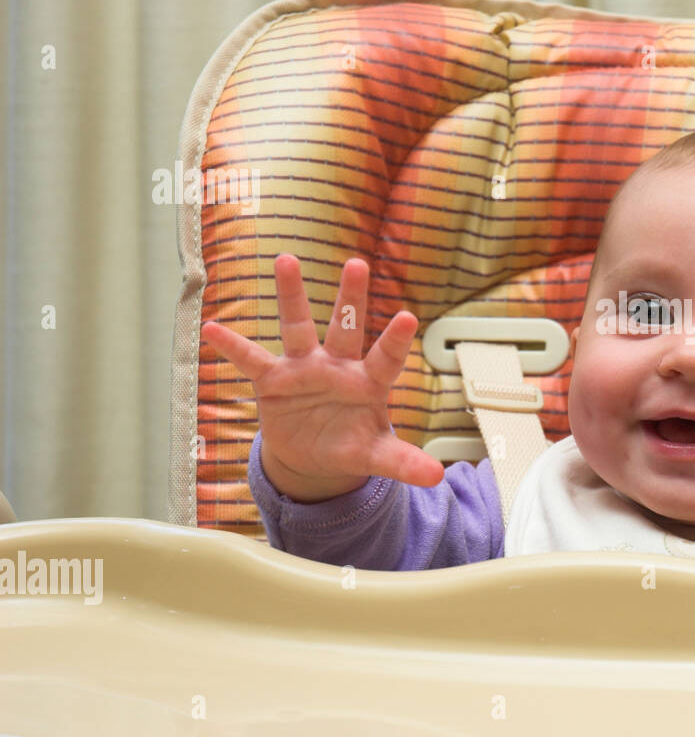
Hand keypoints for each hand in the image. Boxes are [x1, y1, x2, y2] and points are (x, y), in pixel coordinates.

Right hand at [201, 253, 444, 501]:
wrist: (314, 455)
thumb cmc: (352, 444)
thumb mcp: (377, 455)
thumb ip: (404, 462)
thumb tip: (438, 477)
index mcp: (369, 382)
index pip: (386, 358)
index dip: (395, 340)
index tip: (408, 317)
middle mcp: (338, 366)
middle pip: (346, 327)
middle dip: (351, 298)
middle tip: (357, 264)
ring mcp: (305, 368)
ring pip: (298, 327)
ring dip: (292, 295)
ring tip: (286, 260)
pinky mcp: (274, 380)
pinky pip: (251, 360)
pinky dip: (232, 346)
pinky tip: (213, 328)